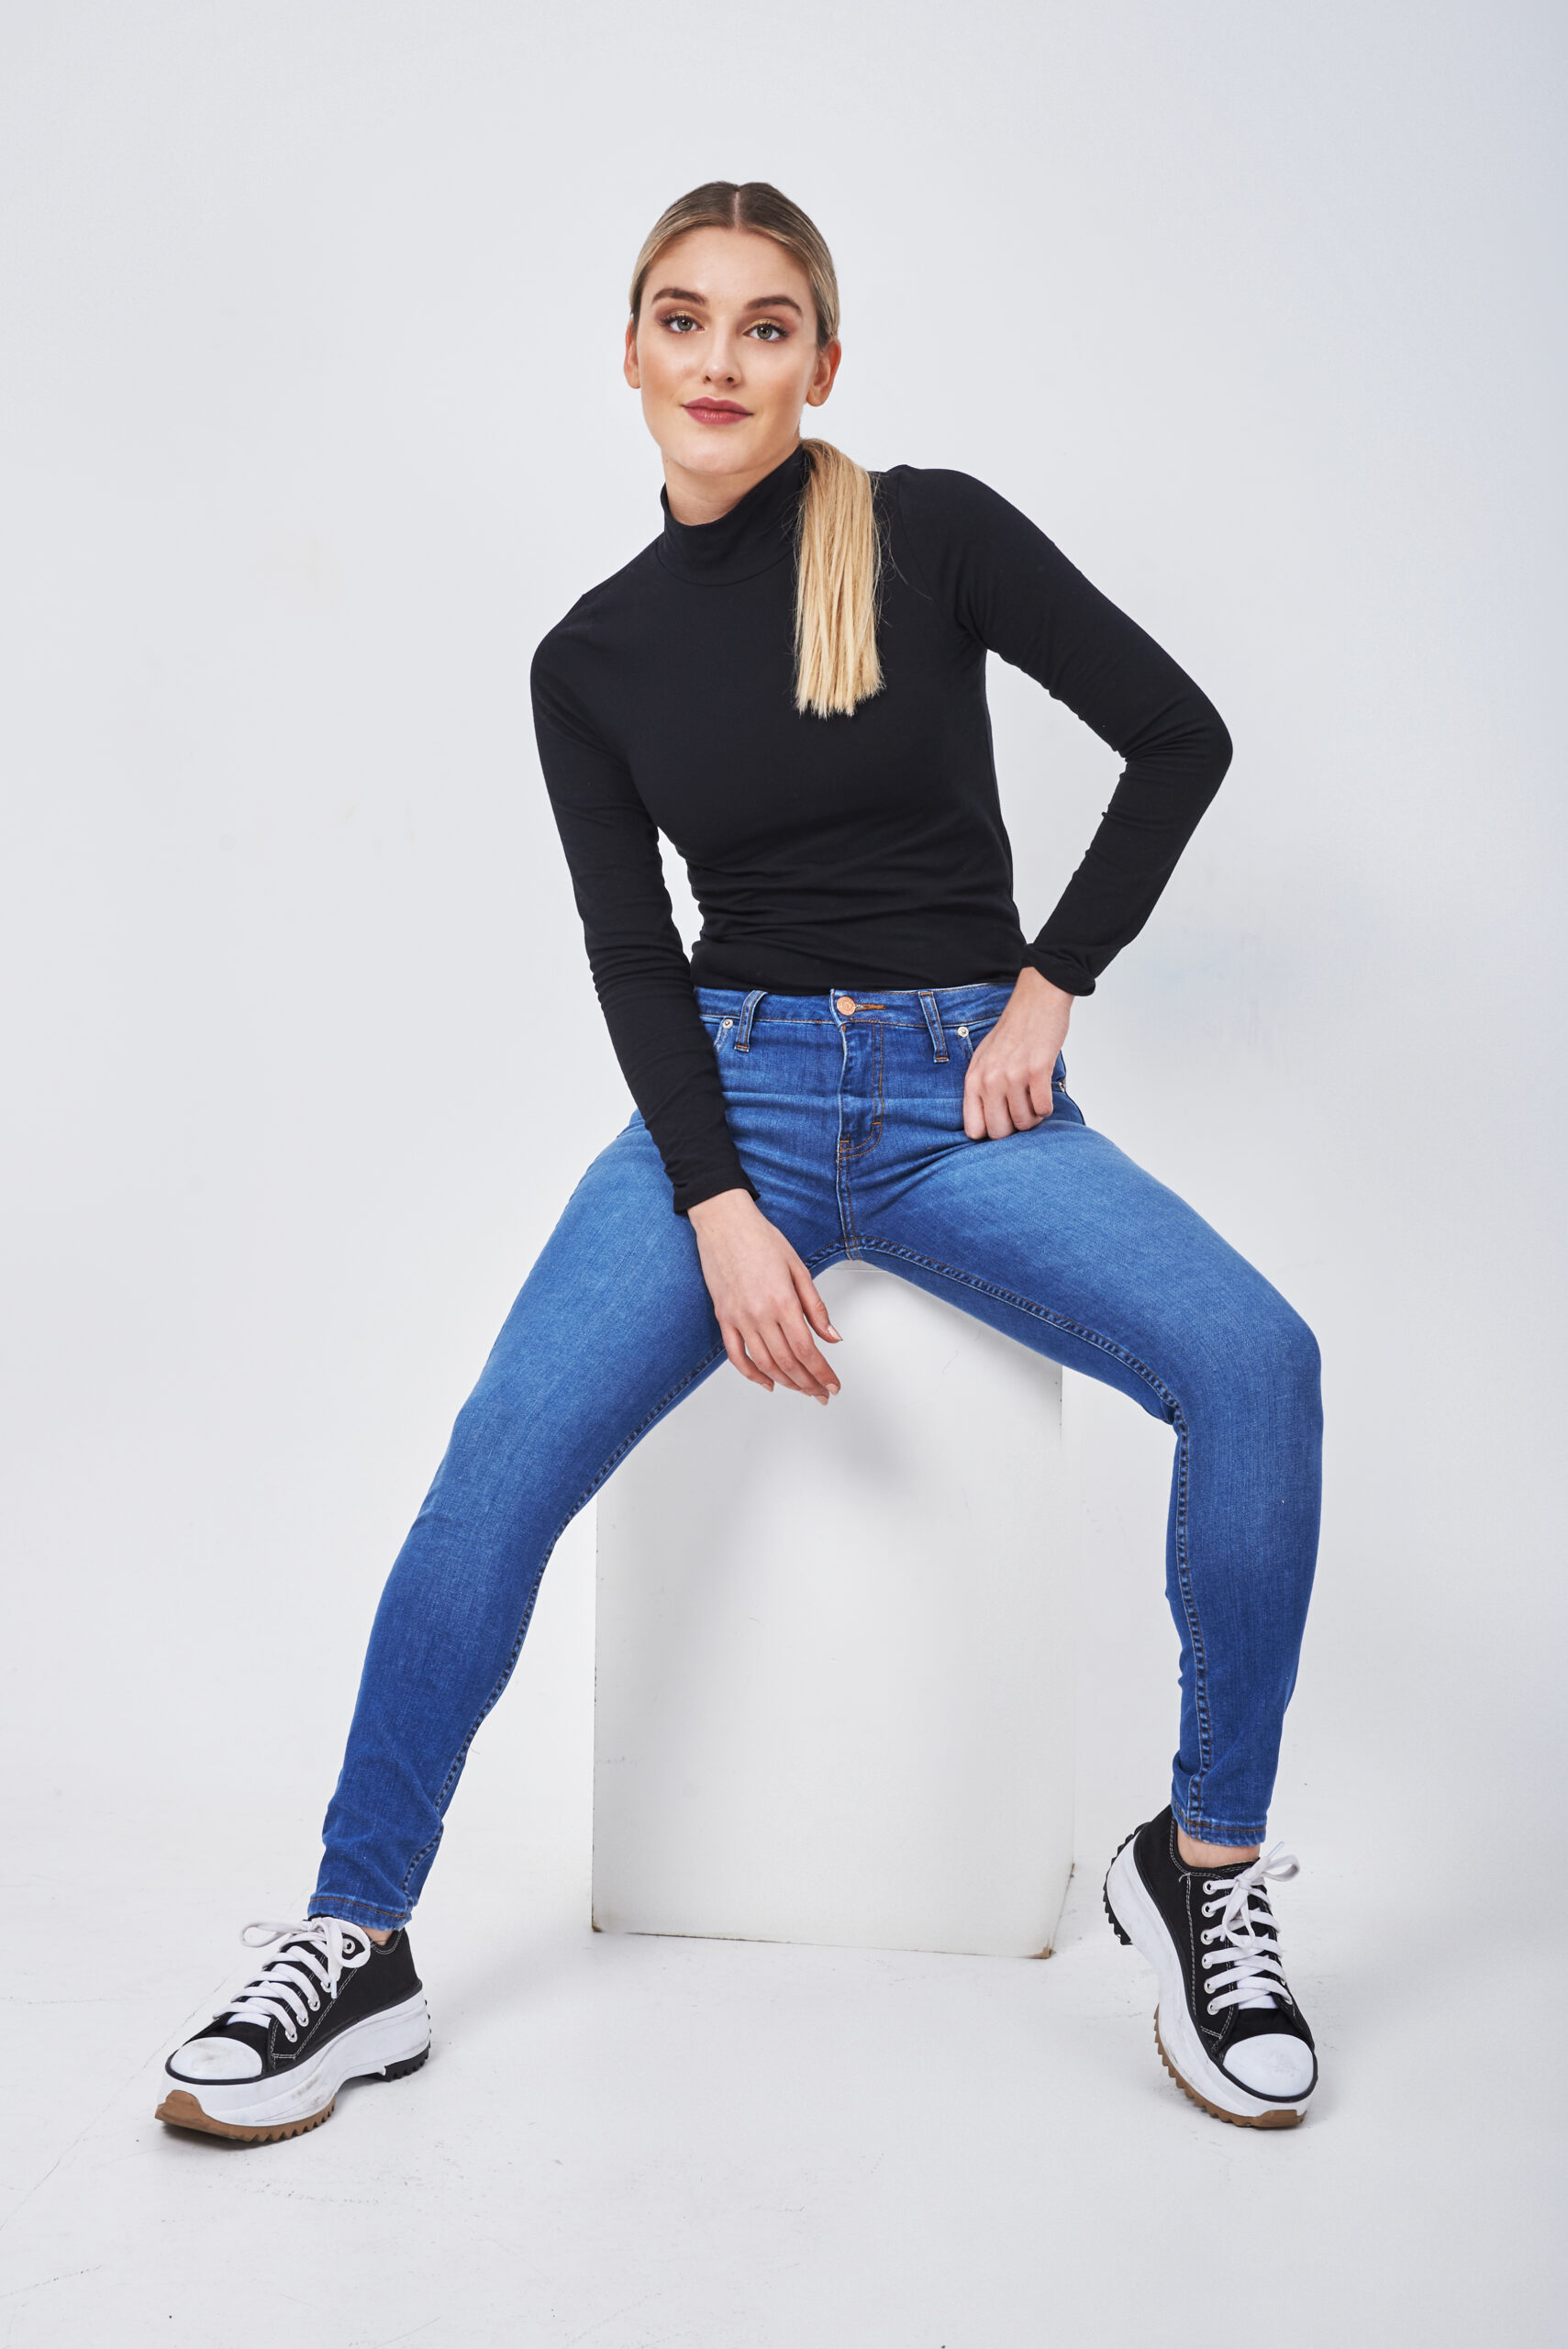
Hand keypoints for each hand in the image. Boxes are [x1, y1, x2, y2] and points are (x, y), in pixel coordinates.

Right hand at [687, 1190, 842, 1401]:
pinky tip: (767, 1382)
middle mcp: (760, 1314)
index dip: (822, 1373)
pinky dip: (752, 1374)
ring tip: (801, 1390)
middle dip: (809, 1384)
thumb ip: (815, 1307)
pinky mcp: (724, 1318)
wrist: (725, 1223)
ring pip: (764, 1364)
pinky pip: (736, 1356)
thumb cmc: (761, 1239)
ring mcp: (739, 1319)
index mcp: (783, 1301)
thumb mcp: (798, 1268)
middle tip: (822, 1394)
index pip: (807, 1350)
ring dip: (786, 1383)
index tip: (833, 1385)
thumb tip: (832, 1336)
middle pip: (788, 1362)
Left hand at [963, 966, 1073, 1140]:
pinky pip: (1044, 1109)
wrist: (1036, 1003)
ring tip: (1033, 1098)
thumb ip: (981, 1090)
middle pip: (1000, 1132)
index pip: (974, 1129)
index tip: (1001, 1125)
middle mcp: (990, 1080)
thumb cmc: (1012, 1033)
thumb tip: (985, 1127)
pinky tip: (1044, 1091)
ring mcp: (1013, 1076)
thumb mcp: (983, 1060)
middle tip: (1021, 1113)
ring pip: (1025, 1122)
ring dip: (1033, 1116)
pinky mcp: (1037, 1071)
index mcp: (974, 1080)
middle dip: (1014, 1129)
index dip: (990, 1133)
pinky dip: (1047, 1107)